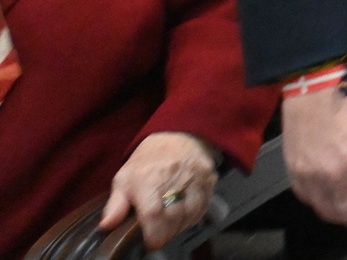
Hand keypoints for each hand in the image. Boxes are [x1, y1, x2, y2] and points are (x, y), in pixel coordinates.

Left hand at [101, 132, 217, 249]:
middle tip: (158, 234)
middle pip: (174, 218)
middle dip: (166, 232)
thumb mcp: (123, 179)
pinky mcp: (210, 179)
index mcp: (149, 180)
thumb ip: (115, 205)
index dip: (154, 234)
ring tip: (170, 226)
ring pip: (191, 214)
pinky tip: (183, 216)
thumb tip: (105, 226)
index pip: (154, 214)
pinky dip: (194, 216)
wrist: (178, 135)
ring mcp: (196, 178)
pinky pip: (204, 206)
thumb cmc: (147, 161)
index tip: (151, 242)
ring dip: (180, 226)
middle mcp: (175, 179)